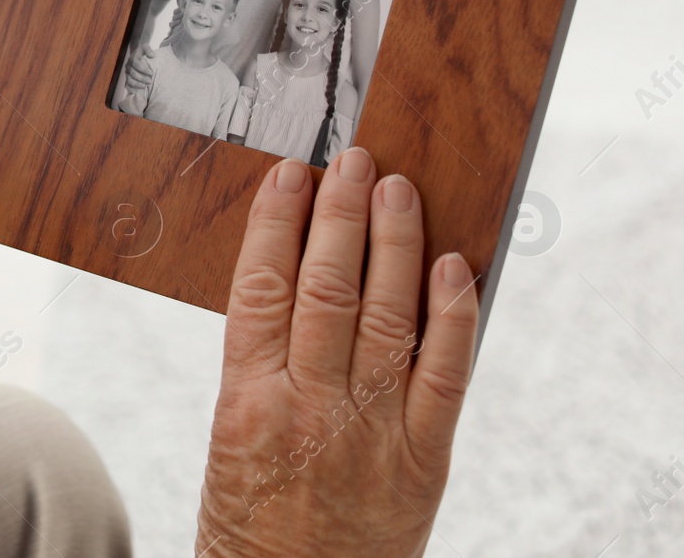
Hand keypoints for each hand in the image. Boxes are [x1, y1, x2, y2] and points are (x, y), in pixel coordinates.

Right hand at [121, 46, 153, 93]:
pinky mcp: (127, 78)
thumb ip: (148, 50)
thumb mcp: (146, 47)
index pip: (136, 64)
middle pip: (133, 74)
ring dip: (137, 84)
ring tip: (145, 86)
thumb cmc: (143, 52)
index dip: (144, 69)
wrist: (137, 54)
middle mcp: (128, 66)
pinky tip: (137, 91)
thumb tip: (151, 56)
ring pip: (129, 80)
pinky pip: (127, 85)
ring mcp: (126, 73)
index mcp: (132, 58)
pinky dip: (131, 89)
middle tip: (150, 81)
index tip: (151, 73)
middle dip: (142, 78)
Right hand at [195, 149, 478, 556]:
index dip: (275, 224)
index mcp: (245, 403)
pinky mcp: (424, 459)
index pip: (260, 289)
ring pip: (385, 316)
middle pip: (325, 288)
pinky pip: (444, 376)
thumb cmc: (252, 521)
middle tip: (352, 160)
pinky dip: (453, 316)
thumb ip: (261, 363)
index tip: (290, 175)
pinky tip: (453, 265)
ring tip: (397, 188)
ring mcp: (370, 432)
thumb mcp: (230, 436)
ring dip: (393, 243)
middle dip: (340, 215)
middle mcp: (308, 409)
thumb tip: (293, 275)